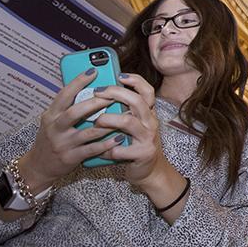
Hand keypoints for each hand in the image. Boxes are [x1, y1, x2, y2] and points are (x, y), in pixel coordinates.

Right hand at [19, 68, 121, 190]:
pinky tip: (119, 138)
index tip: (93, 71)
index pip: (64, 95)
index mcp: (51, 115)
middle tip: (113, 95)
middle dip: (95, 103)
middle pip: (75, 112)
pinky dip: (107, 143)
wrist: (38, 166)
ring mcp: (63, 144)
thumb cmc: (51, 138)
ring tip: (124, 116)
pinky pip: (92, 149)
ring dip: (108, 124)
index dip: (78, 82)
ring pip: (88, 132)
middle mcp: (55, 128)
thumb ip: (68, 107)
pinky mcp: (71, 158)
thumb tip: (91, 88)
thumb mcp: (53, 120)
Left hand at [92, 73, 175, 188]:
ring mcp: (148, 137)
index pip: (147, 91)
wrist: (149, 171)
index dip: (135, 81)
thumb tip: (100, 96)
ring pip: (128, 122)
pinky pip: (120, 148)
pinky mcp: (143, 153)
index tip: (119, 75)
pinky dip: (106, 149)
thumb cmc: (135, 145)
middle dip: (116, 93)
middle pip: (137, 101)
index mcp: (148, 113)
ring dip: (108, 119)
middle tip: (98, 92)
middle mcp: (151, 122)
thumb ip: (123, 112)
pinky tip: (100, 150)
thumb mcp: (134, 125)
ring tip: (96, 122)